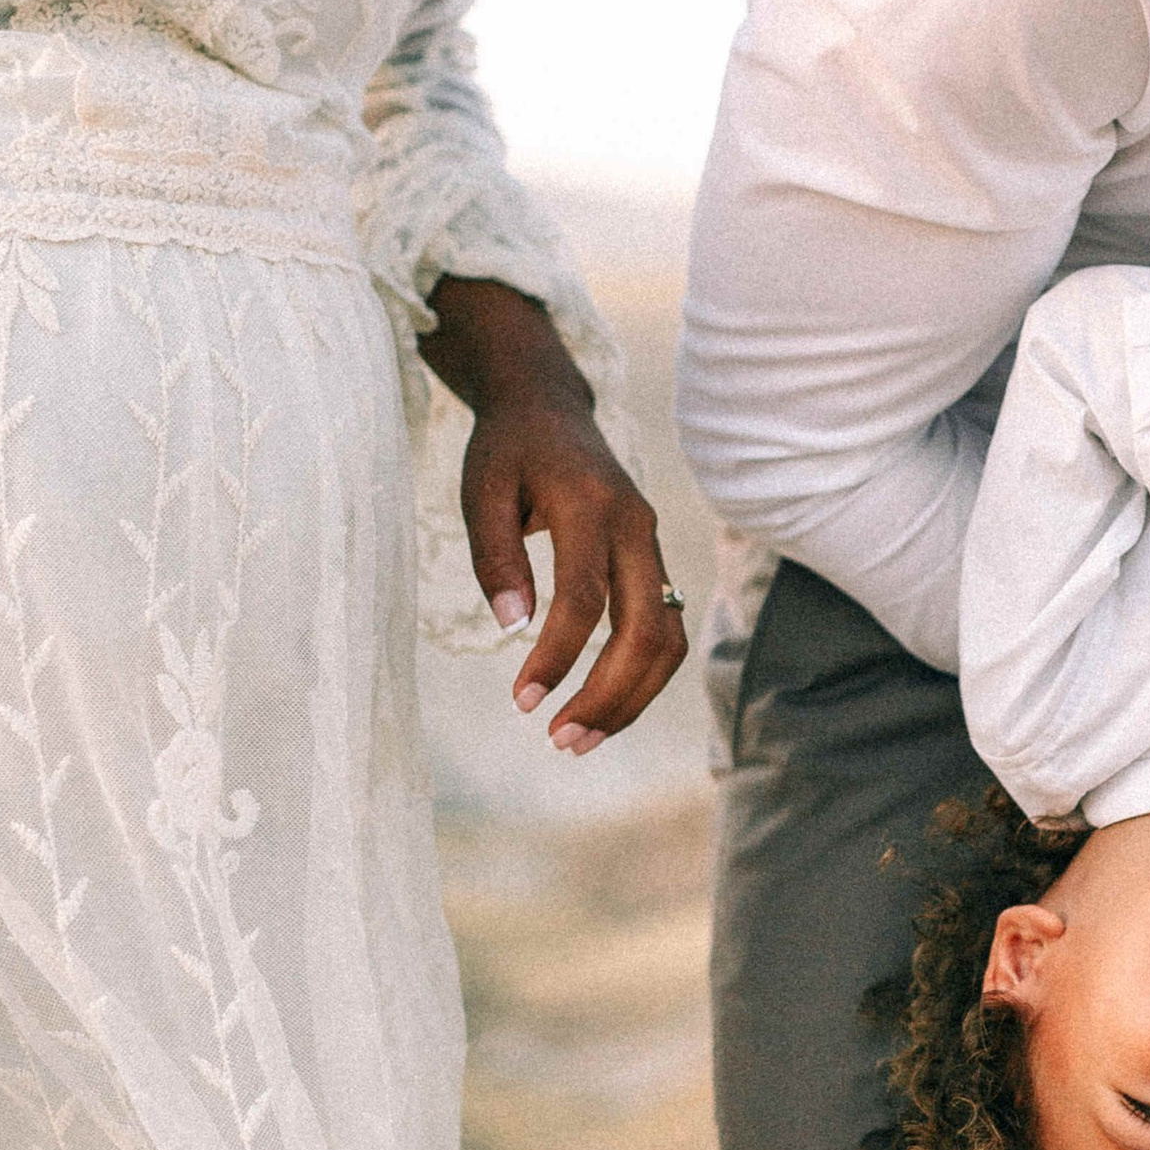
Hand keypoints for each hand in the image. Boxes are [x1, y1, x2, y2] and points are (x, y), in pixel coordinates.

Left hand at [421, 278, 688, 750]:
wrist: (549, 409)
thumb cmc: (508, 451)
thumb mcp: (482, 491)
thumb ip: (494, 556)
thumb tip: (510, 627)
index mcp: (592, 506)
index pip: (583, 599)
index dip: (556, 657)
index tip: (521, 701)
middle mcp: (636, 528)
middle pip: (645, 630)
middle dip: (608, 695)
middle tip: (560, 740)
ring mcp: (652, 546)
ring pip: (668, 639)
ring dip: (631, 698)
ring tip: (579, 739)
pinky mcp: (652, 564)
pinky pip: (663, 631)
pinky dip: (639, 678)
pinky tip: (600, 708)